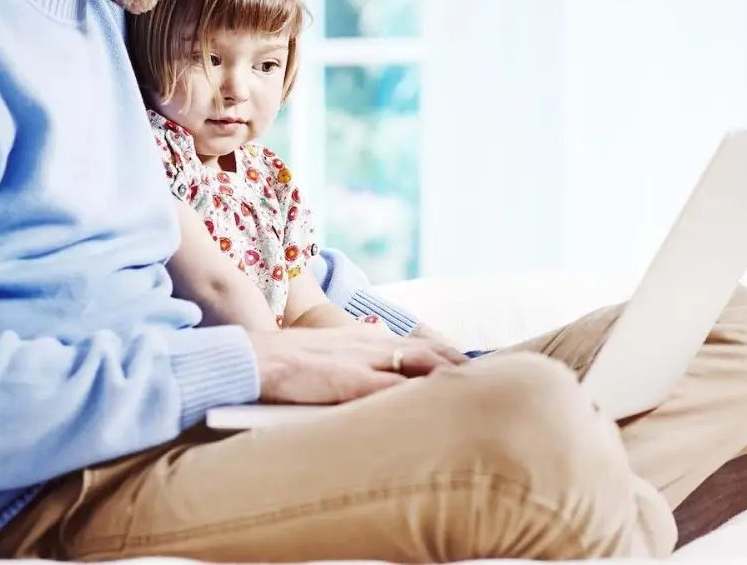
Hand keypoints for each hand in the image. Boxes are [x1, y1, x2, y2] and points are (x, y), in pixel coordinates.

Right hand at [247, 326, 467, 404]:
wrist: (254, 359)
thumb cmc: (283, 366)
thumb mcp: (325, 359)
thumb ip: (353, 368)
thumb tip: (376, 389)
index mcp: (363, 340)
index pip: (417, 344)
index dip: (447, 355)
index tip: (471, 366)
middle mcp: (370, 345)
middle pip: (429, 351)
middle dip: (461, 364)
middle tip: (492, 379)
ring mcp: (363, 362)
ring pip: (421, 364)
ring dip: (451, 377)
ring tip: (480, 390)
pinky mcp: (352, 382)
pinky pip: (395, 388)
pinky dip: (420, 395)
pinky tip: (440, 406)